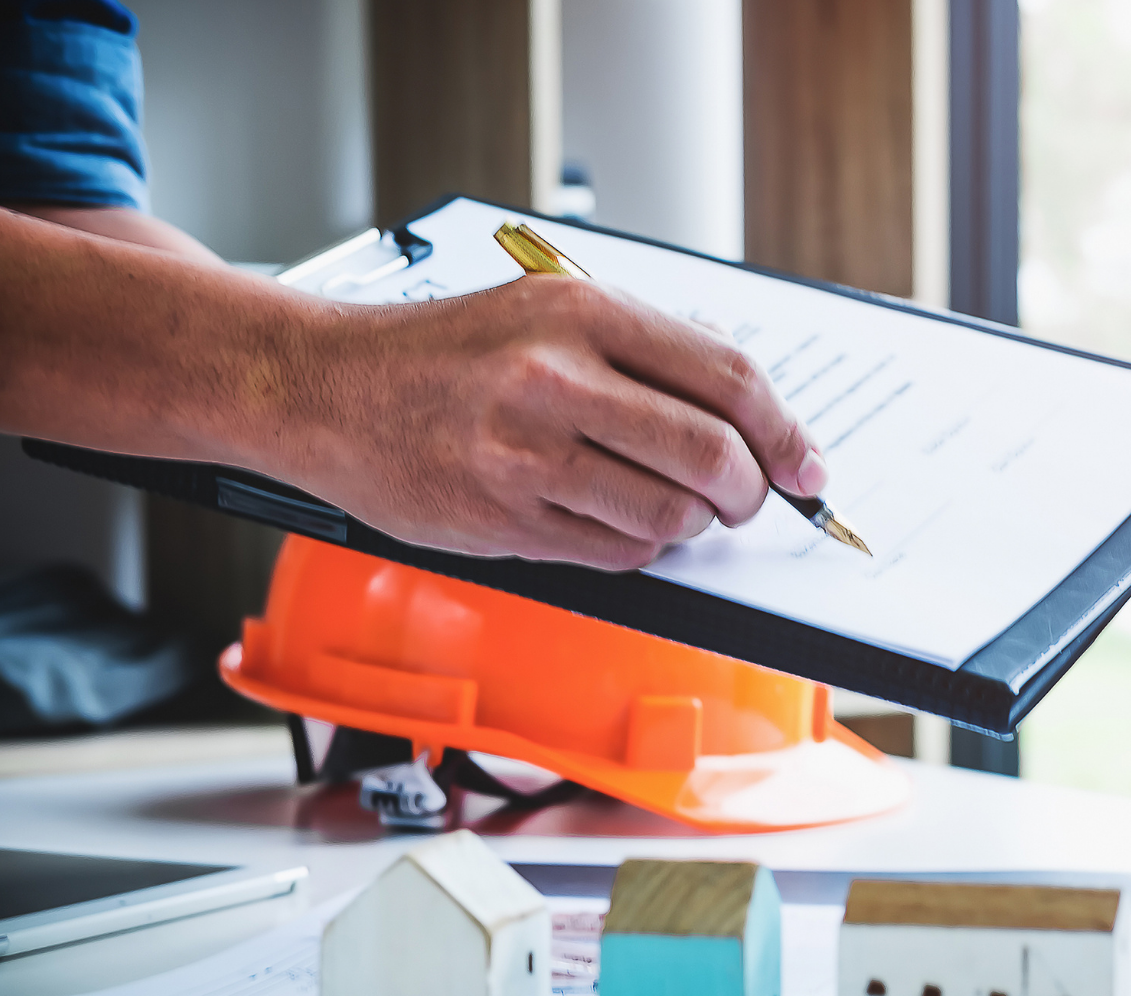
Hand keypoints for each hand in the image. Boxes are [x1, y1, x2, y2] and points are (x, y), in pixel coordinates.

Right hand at [269, 274, 825, 570]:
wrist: (324, 388)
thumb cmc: (444, 350)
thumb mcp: (548, 307)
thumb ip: (648, 343)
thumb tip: (746, 392)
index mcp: (581, 314)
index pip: (728, 378)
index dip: (785, 431)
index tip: (806, 463)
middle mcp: (555, 380)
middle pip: (712, 455)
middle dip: (751, 490)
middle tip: (749, 497)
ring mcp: (525, 456)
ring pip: (670, 515)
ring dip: (694, 523)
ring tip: (679, 506)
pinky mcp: (503, 520)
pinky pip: (617, 553)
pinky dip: (640, 545)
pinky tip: (618, 519)